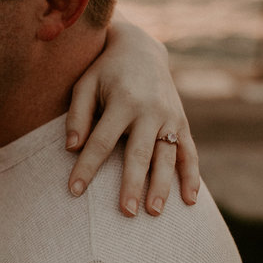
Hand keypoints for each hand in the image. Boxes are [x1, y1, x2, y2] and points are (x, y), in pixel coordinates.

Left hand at [65, 18, 198, 215]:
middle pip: (139, 154)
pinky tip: (189, 200)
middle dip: (132, 184)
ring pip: (166, 157)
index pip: (101, 141)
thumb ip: (78, 115)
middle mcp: (150, 111)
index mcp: (123, 101)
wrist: (140, 49)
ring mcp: (170, 117)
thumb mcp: (85, 84)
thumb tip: (71, 148)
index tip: (74, 191)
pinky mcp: (181, 122)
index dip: (87, 167)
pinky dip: (192, 176)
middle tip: (126, 212)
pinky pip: (189, 152)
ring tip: (153, 212)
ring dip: (162, 186)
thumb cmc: (104, 71)